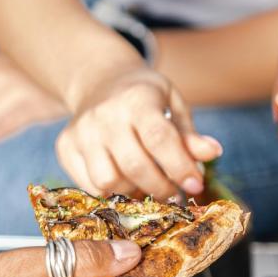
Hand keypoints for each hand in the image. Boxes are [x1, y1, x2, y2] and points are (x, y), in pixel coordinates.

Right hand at [56, 67, 222, 199]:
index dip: (179, 167)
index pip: (159, 139)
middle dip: (160, 187)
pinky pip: (90, 186)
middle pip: (134, 166)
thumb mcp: (173, 106)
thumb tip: (213, 152)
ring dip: (133, 192)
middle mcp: (104, 115)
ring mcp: (81, 132)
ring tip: (148, 186)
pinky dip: (112, 193)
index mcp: (136, 99)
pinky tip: (126, 182)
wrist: (101, 83)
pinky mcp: (65, 148)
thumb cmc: (146, 98)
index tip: (195, 186)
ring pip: (108, 182)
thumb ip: (189, 134)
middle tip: (174, 193)